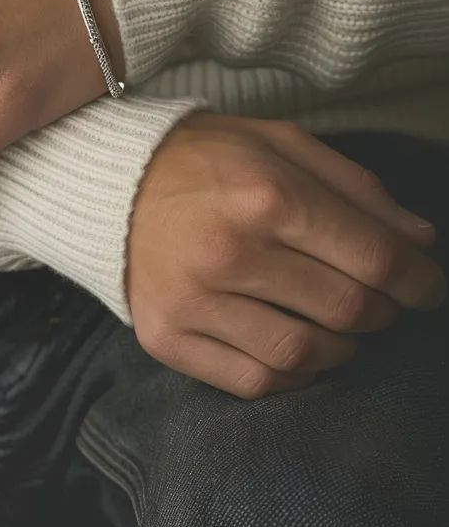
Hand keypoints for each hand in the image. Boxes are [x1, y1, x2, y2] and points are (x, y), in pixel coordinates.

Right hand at [127, 112, 445, 397]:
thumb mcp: (280, 144)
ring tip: (340, 328)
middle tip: (381, 301)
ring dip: (343, 348)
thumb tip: (418, 241)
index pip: (373, 258)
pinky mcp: (165, 337)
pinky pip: (253, 381)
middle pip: (347, 309)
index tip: (425, 285)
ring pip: (304, 354)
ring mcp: (192, 301)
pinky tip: (298, 351)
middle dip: (383, 311)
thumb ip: (355, 187)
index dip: (417, 280)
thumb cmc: (203, 158)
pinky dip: (293, 375)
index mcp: (265, 195)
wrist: (108, 181)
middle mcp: (228, 252)